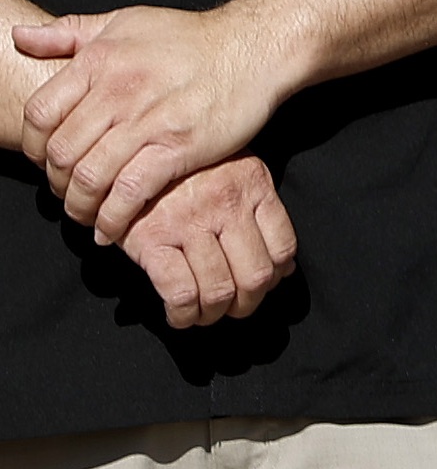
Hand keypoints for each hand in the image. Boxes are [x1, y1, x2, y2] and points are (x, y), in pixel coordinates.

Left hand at [13, 1, 300, 242]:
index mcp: (98, 62)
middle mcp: (117, 92)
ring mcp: (148, 121)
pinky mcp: (179, 147)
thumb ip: (68, 32)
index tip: (47, 160)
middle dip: (55, 183)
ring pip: (89, 177)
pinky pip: (130, 191)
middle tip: (66, 194)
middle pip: (60, 152)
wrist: (254, 47)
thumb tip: (19, 37)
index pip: (39, 114)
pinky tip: (112, 228)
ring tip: (86, 217)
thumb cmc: (192, 36)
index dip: (34, 146)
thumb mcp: (124, 21)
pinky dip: (114, 217)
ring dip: (79, 206)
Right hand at [117, 156, 295, 328]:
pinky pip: (180, 292)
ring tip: (204, 315)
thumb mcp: (230, 171)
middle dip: (246, 304)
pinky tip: (179, 316)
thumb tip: (284, 268)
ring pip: (219, 289)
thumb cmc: (181, 166)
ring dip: (213, 314)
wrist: (120, 152)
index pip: (282, 247)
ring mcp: (188, 221)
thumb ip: (257, 211)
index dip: (275, 277)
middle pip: (254, 275)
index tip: (260, 287)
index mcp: (252, 183)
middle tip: (232, 309)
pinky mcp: (151, 238)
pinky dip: (183, 314)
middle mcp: (226, 203)